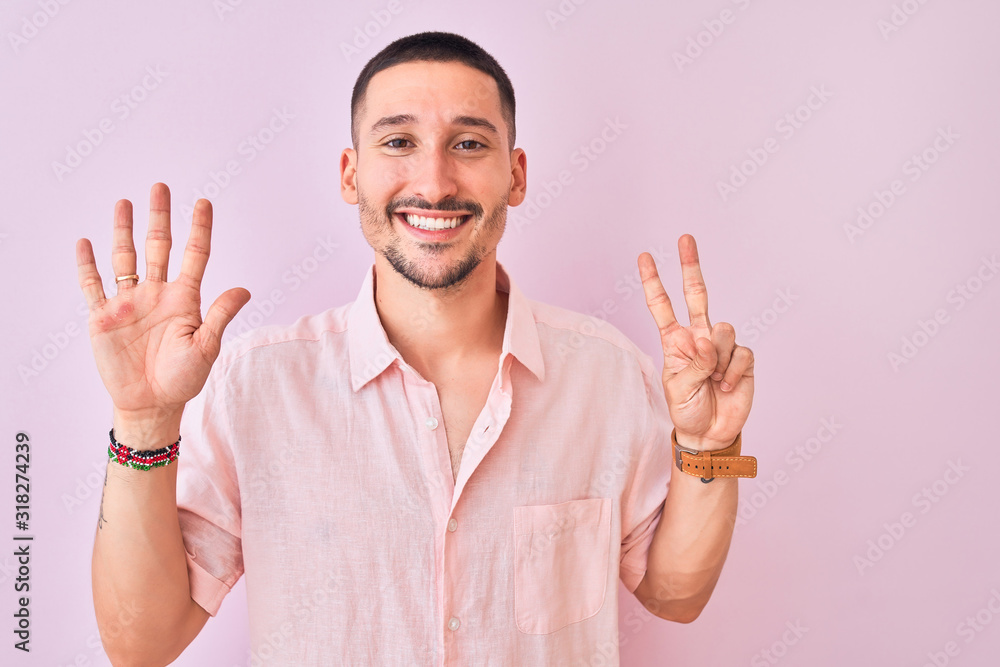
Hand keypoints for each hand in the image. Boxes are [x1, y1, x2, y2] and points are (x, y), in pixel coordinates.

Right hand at [76, 183, 250, 424]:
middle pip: (158, 246)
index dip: (199, 229)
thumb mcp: (206, 346)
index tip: (203, 202)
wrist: (151, 404)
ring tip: (124, 203)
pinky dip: (88, 265)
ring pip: (126, 258)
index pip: (195, 255)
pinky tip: (86, 242)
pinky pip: (94, 286)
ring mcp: (130, 303)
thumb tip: (244, 289)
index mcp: (184, 298)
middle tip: (160, 186)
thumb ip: (219, 315)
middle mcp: (157, 294)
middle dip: (160, 217)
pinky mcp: (104, 318)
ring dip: (124, 231)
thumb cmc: (183, 379)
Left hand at [638, 234, 752, 449]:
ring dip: (716, 357)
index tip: (644, 256)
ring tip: (712, 380)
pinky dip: (732, 371)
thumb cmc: (687, 409)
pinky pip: (740, 352)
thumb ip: (692, 362)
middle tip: (685, 237)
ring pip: (722, 329)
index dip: (653, 282)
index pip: (662, 306)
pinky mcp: (742, 357)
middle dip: (690, 265)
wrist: (710, 433)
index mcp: (675, 341)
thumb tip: (708, 340)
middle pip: (697, 294)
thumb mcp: (677, 388)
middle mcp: (698, 336)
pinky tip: (726, 386)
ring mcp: (721, 345)